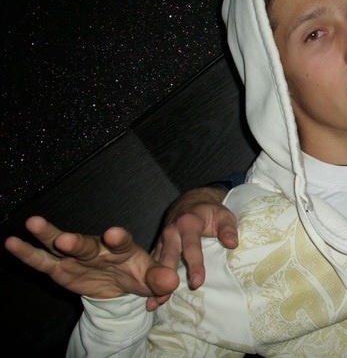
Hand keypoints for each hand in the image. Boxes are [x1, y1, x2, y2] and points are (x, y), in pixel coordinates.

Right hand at [4, 216, 178, 303]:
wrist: (121, 283)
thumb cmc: (138, 275)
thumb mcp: (152, 280)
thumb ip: (160, 279)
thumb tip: (171, 282)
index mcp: (124, 249)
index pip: (123, 242)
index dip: (118, 238)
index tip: (114, 233)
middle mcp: (98, 248)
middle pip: (87, 244)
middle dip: (76, 242)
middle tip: (64, 238)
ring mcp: (77, 256)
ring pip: (61, 244)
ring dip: (48, 235)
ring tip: (33, 224)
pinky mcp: (59, 267)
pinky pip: (42, 260)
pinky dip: (28, 252)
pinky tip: (12, 243)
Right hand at [149, 186, 236, 309]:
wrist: (190, 201)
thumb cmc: (210, 211)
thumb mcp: (223, 214)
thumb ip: (228, 228)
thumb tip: (232, 243)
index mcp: (188, 223)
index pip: (192, 246)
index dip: (195, 264)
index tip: (198, 282)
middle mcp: (171, 232)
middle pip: (168, 257)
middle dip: (166, 277)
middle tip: (167, 297)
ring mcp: (162, 241)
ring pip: (157, 264)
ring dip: (155, 283)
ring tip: (155, 303)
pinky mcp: (158, 248)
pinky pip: (152, 266)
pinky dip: (149, 281)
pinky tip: (150, 300)